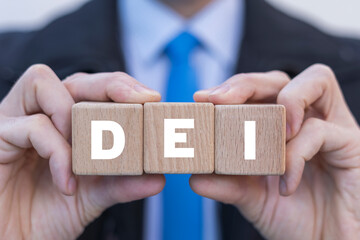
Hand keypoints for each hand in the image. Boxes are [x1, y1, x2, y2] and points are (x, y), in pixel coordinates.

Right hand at [0, 65, 164, 239]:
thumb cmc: (48, 213)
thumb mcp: (94, 196)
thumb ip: (122, 183)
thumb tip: (158, 177)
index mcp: (65, 123)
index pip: (94, 88)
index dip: (123, 87)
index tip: (151, 98)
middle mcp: (40, 114)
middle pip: (75, 78)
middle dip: (111, 85)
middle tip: (138, 101)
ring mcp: (15, 122)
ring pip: (42, 82)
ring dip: (75, 111)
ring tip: (88, 148)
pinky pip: (32, 126)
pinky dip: (58, 152)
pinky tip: (68, 183)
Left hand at [190, 64, 359, 238]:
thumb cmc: (293, 217)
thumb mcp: (252, 198)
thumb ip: (227, 184)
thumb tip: (195, 176)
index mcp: (280, 125)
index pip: (257, 90)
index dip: (230, 88)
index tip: (202, 99)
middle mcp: (307, 119)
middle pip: (280, 78)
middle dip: (246, 84)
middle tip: (218, 101)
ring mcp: (333, 127)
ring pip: (316, 81)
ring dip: (283, 100)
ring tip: (263, 133)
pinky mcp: (352, 145)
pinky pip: (321, 132)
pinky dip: (295, 154)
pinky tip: (284, 183)